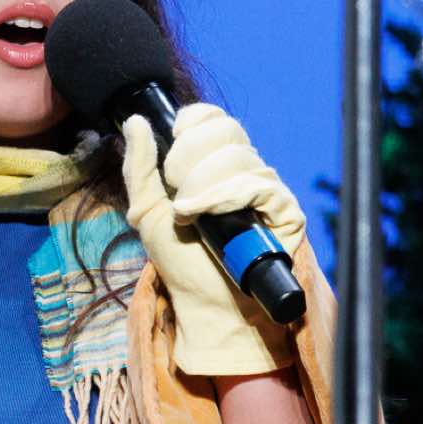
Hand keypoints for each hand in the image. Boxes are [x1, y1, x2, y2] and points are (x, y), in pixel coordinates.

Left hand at [121, 104, 307, 376]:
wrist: (205, 304)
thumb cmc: (181, 261)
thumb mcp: (145, 211)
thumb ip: (138, 166)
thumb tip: (136, 121)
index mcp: (215, 164)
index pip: (214, 119)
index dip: (194, 125)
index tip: (174, 148)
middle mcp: (245, 171)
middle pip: (225, 132)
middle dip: (189, 160)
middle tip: (178, 196)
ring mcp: (267, 190)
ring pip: (239, 158)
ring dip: (203, 186)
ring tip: (189, 216)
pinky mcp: (286, 212)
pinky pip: (259, 185)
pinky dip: (226, 196)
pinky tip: (206, 215)